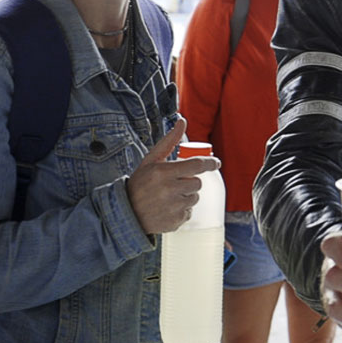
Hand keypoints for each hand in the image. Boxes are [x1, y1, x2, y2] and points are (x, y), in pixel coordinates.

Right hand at [126, 118, 221, 233]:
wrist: (125, 212)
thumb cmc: (140, 183)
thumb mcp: (151, 160)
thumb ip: (169, 141)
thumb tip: (182, 121)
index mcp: (163, 172)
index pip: (197, 165)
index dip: (210, 163)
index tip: (216, 163)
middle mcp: (169, 190)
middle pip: (198, 183)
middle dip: (190, 181)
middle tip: (175, 183)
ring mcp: (172, 207)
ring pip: (194, 198)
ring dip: (186, 196)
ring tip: (168, 196)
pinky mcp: (175, 222)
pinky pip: (189, 212)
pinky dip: (181, 210)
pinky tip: (167, 208)